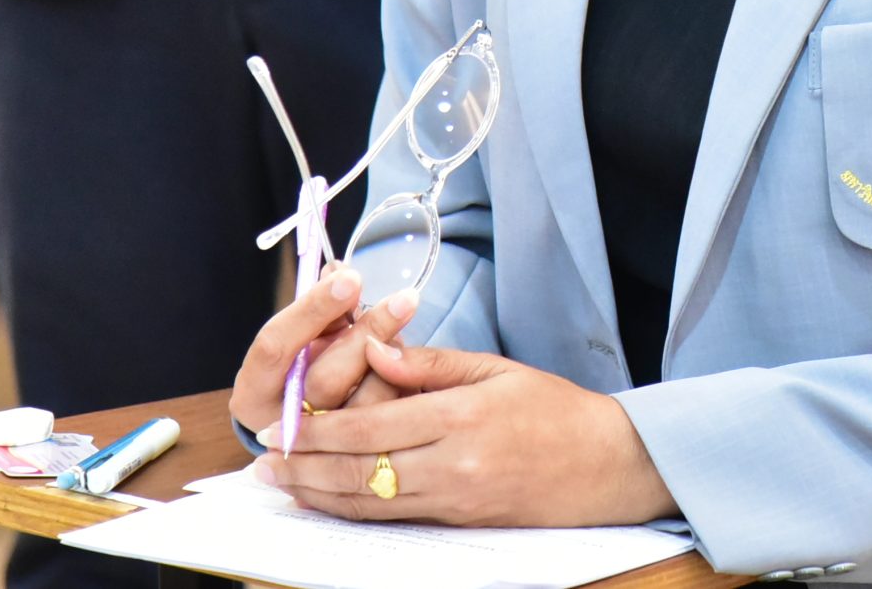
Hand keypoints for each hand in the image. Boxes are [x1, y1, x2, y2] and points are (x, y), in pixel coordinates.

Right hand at [228, 268, 425, 437]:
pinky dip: (404, 386)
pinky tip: (413, 360)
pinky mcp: (356, 464)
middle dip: (366, 334)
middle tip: (405, 299)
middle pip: (325, 380)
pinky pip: (388, 423)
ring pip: (363, 405)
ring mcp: (320, 454)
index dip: (312, 309)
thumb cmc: (311, 369)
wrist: (318, 428)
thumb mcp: (308, 338)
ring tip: (405, 333)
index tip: (351, 277)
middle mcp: (280, 429)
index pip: (275, 346)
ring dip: (390, 363)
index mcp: (254, 392)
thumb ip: (322, 310)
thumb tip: (339, 270)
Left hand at [255, 341, 676, 527]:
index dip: (320, 428)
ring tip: (283, 484)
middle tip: (264, 463)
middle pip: (361, 470)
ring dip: (319, 494)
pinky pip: (393, 518)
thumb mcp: (495, 369)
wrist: (607, 465)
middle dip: (306, 467)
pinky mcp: (459, 522)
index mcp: (461, 417)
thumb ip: (429, 362)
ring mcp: (455, 500)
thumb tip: (373, 348)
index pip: (372, 425)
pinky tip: (328, 500)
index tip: (283, 421)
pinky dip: (353, 511)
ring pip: (371, 502)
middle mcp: (453, 465)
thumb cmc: (555, 409)